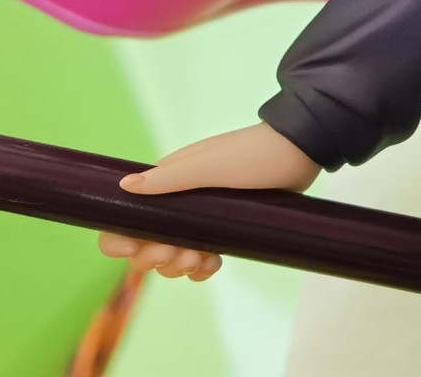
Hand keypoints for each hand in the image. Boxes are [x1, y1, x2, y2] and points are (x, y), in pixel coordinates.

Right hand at [99, 121, 321, 280]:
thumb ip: (168, 178)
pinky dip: (201, 268)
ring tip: (201, 261)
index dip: (121, 239)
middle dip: (156, 257)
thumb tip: (124, 186)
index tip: (135, 250)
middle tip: (181, 256)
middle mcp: (179, 199)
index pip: (128, 214)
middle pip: (147, 242)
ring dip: (179, 266)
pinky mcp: (225, 228)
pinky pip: (201, 257)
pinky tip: (214, 265)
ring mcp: (202, 216)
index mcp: (167, 181)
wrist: (299, 152)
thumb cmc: (252, 155)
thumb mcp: (209, 166)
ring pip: (174, 253)